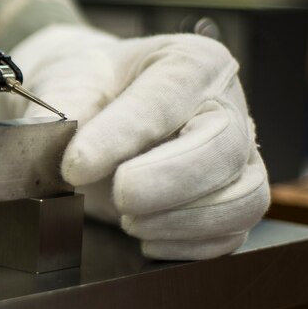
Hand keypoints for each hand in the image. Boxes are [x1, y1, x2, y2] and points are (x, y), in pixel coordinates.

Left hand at [0, 24, 269, 259]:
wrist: (97, 105)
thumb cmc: (90, 88)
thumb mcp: (68, 83)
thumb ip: (64, 113)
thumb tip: (66, 160)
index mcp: (191, 64)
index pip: (164, 101)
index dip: (121, 137)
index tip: (75, 167)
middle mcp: (227, 108)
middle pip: (222, 150)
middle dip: (168, 182)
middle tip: (119, 197)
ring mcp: (239, 156)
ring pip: (243, 198)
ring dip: (182, 220)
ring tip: (128, 220)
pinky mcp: (234, 199)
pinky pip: (232, 232)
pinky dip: (189, 244)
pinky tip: (146, 237)